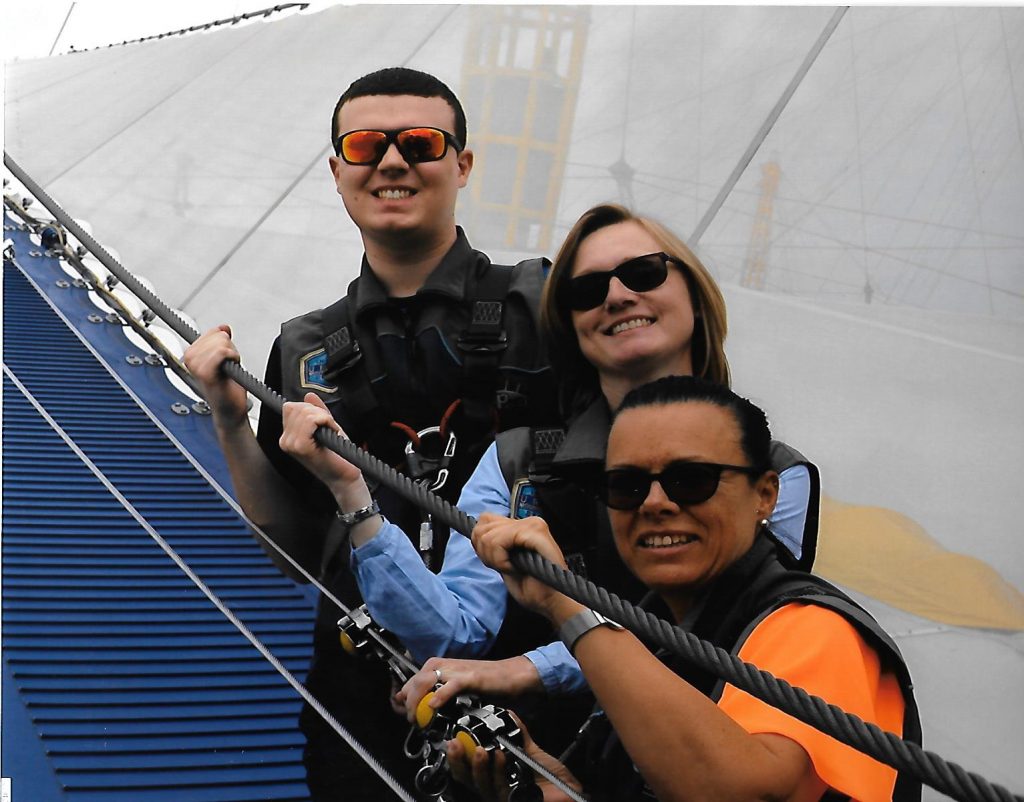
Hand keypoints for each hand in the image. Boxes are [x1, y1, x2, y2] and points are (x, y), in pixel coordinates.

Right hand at [183, 325, 248, 425]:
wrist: (230, 409)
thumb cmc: (227, 388)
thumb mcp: (225, 358)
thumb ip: (222, 341)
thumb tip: (223, 327)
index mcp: (192, 353)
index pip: (213, 331)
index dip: (226, 344)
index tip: (224, 359)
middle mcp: (190, 358)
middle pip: (219, 336)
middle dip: (229, 349)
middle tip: (227, 366)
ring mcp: (196, 366)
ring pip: (222, 344)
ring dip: (232, 356)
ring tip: (227, 370)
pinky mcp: (205, 373)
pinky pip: (222, 353)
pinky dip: (232, 359)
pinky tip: (230, 370)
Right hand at [279, 393, 362, 496]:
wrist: (345, 476)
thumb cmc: (338, 456)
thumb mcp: (326, 427)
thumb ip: (317, 411)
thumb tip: (309, 395)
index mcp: (288, 437)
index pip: (290, 407)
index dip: (310, 409)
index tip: (322, 421)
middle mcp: (285, 441)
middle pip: (296, 406)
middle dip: (318, 412)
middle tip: (329, 427)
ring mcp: (291, 444)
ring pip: (305, 412)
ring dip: (324, 418)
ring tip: (331, 432)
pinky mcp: (301, 447)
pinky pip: (312, 420)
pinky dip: (327, 422)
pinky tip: (332, 434)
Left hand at [396, 656, 543, 724]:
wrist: (510, 675)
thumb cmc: (483, 683)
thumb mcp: (453, 689)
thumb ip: (434, 694)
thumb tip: (414, 706)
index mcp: (436, 666)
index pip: (409, 682)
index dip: (400, 700)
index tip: (401, 715)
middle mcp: (442, 665)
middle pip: (413, 682)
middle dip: (407, 704)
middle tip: (412, 722)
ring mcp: (456, 669)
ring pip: (425, 681)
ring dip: (418, 702)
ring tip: (419, 719)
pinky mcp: (470, 677)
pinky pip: (450, 686)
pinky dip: (439, 696)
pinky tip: (434, 707)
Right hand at [446, 714, 581, 801]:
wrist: (569, 792)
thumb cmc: (550, 777)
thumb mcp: (530, 751)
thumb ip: (517, 736)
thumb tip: (507, 715)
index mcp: (493, 777)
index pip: (467, 769)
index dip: (456, 757)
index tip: (452, 740)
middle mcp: (493, 789)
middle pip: (467, 780)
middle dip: (458, 762)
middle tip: (455, 744)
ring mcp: (502, 797)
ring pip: (482, 785)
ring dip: (479, 766)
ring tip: (480, 749)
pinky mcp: (514, 801)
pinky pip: (501, 788)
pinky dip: (499, 772)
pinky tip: (499, 757)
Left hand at [472, 513, 575, 617]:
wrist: (552, 601)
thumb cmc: (532, 587)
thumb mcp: (503, 561)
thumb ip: (492, 543)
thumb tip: (477, 532)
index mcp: (522, 525)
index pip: (484, 521)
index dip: (481, 546)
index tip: (496, 563)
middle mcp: (529, 521)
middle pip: (483, 527)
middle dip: (486, 553)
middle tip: (506, 567)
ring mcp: (533, 525)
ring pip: (488, 535)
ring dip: (495, 559)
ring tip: (512, 568)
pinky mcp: (535, 532)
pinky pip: (499, 542)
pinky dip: (500, 560)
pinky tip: (514, 569)